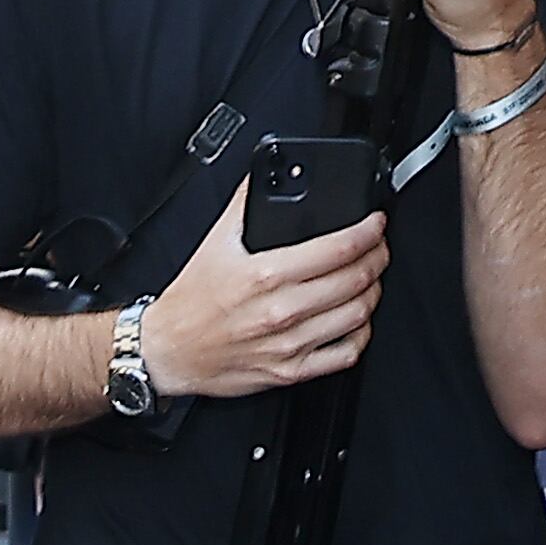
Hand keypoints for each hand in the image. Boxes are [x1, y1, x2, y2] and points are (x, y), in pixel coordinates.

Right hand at [140, 177, 385, 397]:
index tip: (375, 224)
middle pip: (356, 279)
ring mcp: (288, 344)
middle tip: (377, 248)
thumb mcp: (215, 243)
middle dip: (377, 258)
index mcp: (266, 275)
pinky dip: (360, 335)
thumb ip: (245, 205)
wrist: (168, 351)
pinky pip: (345, 354)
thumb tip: (264, 174)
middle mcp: (281, 311)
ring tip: (369, 280)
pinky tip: (355, 321)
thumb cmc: (190, 303)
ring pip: (357, 314)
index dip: (368, 231)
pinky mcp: (289, 370)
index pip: (339, 248)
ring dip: (372, 292)